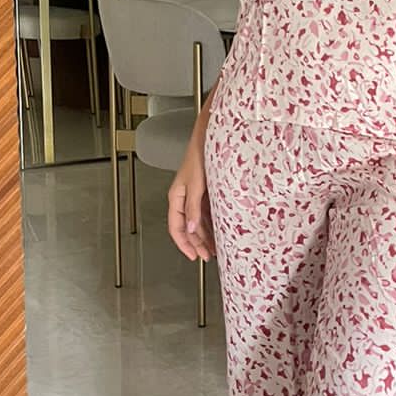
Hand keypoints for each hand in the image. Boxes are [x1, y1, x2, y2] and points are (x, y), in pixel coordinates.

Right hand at [167, 130, 214, 260]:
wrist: (209, 139)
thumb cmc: (199, 156)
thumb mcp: (196, 184)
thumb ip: (193, 207)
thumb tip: (191, 228)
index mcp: (177, 197)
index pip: (176, 227)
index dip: (184, 243)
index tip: (193, 255)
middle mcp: (185, 198)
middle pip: (188, 227)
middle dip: (197, 243)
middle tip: (207, 256)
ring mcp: (195, 196)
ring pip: (198, 222)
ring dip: (205, 236)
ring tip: (214, 248)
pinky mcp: (206, 192)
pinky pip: (206, 213)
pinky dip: (211, 224)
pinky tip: (219, 231)